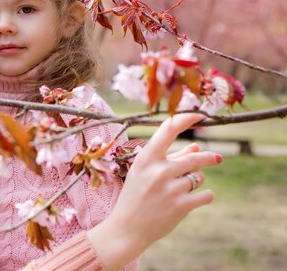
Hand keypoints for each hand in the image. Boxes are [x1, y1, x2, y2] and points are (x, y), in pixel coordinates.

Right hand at [87, 113, 221, 270]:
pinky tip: (191, 200)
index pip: (168, 130)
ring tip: (181, 190)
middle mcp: (158, 171)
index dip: (185, 119)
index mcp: (146, 158)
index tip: (200, 115)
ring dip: (196, 181)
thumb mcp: (145, 172)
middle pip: (195, 157)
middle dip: (208, 158)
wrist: (127, 227)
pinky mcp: (181, 206)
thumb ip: (172, 158)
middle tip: (217, 158)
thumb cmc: (136, 195)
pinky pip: (205, 195)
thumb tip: (197, 147)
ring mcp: (170, 189)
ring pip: (199, 177)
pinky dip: (203, 196)